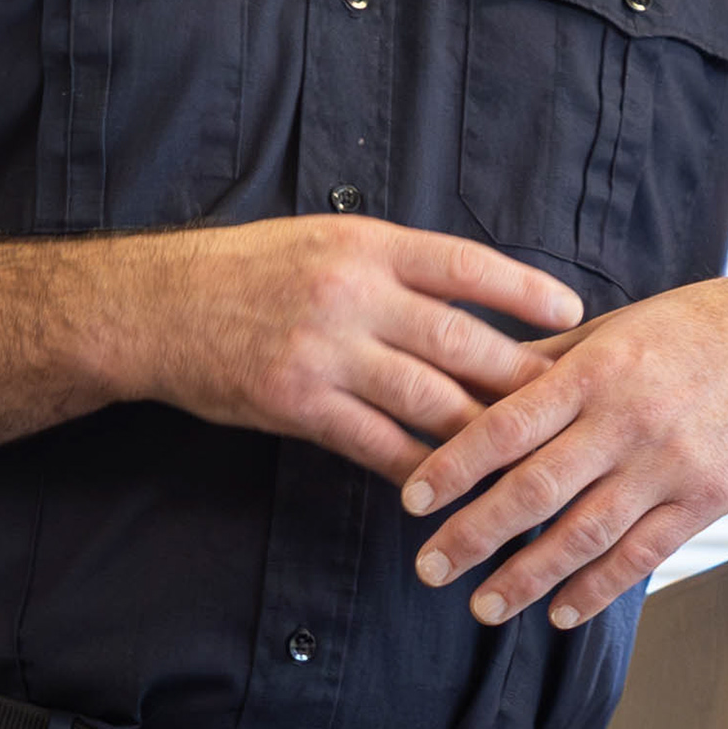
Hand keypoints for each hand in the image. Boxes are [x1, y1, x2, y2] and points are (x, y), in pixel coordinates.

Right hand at [122, 217, 582, 484]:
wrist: (154, 307)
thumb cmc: (243, 271)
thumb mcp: (320, 240)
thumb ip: (390, 265)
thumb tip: (468, 295)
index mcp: (364, 244)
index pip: (465, 265)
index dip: (524, 290)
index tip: (573, 313)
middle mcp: (350, 294)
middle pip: (460, 340)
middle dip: (520, 377)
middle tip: (568, 404)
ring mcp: (325, 352)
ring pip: (428, 400)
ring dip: (482, 434)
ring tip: (524, 457)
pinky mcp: (298, 404)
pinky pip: (377, 445)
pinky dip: (418, 470)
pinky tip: (449, 488)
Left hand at [398, 271, 727, 627]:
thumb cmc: (698, 329)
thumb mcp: (617, 326)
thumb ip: (547, 361)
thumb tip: (472, 381)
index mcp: (597, 370)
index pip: (506, 424)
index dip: (454, 466)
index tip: (411, 499)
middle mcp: (628, 421)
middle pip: (534, 490)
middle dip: (474, 535)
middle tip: (430, 568)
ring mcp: (669, 466)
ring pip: (583, 534)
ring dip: (527, 577)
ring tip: (483, 606)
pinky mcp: (706, 501)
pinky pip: (641, 556)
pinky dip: (597, 589)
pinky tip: (561, 612)